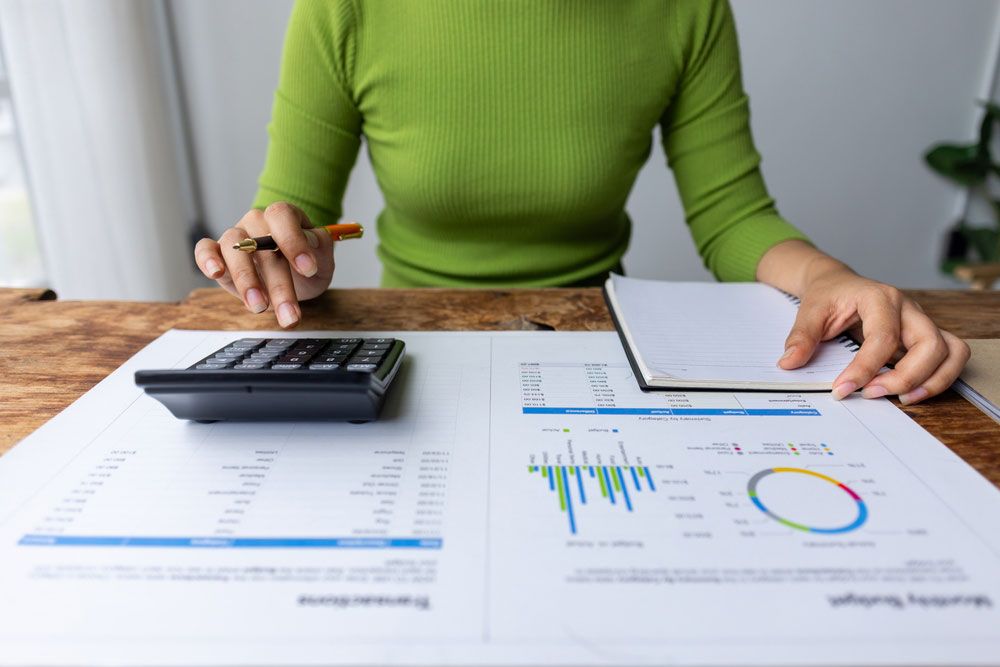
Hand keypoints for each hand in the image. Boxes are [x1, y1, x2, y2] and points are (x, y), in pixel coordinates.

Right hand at [193, 202, 334, 327]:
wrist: (296, 279)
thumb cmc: (307, 266)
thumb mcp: (322, 260)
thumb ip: (319, 248)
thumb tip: (310, 243)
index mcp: (283, 217)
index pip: (282, 216)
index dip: (294, 241)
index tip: (308, 269)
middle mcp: (256, 223)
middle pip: (260, 243)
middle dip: (278, 283)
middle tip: (289, 312)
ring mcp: (235, 237)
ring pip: (233, 249)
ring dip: (246, 280)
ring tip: (260, 307)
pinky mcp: (217, 255)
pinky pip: (205, 250)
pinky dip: (207, 259)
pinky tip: (215, 273)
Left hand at [759, 240, 969, 404]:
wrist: (837, 282)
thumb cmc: (828, 295)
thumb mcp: (809, 310)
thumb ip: (801, 336)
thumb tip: (789, 363)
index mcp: (879, 297)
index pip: (882, 338)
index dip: (864, 368)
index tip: (842, 389)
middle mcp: (908, 308)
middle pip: (929, 344)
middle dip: (906, 377)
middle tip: (873, 394)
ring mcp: (921, 321)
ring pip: (950, 351)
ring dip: (933, 380)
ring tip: (903, 399)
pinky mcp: (925, 334)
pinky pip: (951, 356)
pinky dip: (941, 377)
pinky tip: (913, 392)